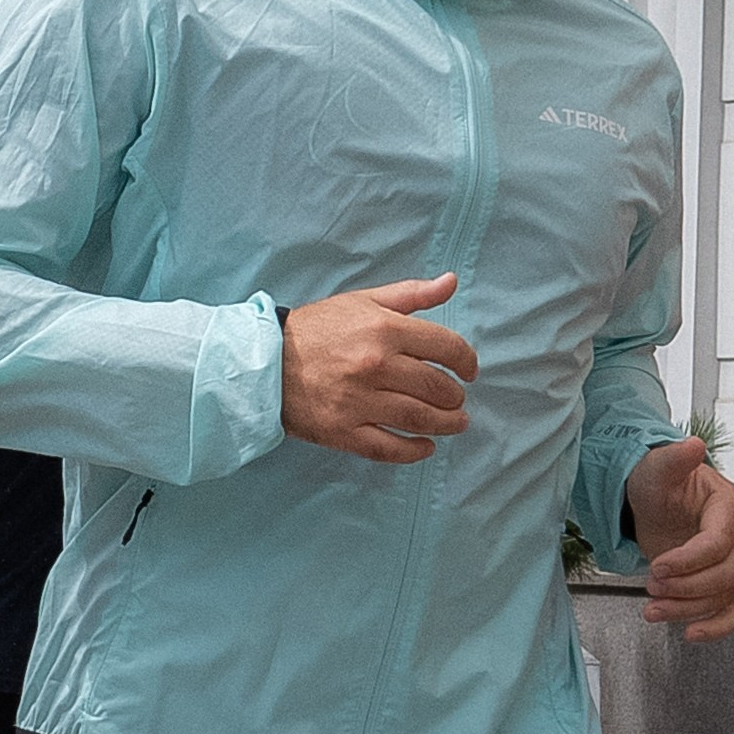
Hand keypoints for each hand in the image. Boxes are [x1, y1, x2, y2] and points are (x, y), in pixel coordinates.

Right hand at [280, 277, 476, 463]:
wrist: (264, 362)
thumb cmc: (317, 329)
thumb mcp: (363, 301)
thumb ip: (411, 295)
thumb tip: (452, 282)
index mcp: (384, 330)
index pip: (446, 347)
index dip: (466, 361)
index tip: (469, 370)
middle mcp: (375, 366)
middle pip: (437, 388)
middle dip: (456, 396)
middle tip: (458, 400)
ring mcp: (359, 402)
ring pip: (419, 420)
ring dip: (446, 425)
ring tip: (456, 423)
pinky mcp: (343, 431)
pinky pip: (388, 449)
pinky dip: (413, 451)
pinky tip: (426, 447)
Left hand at [625, 437, 733, 639]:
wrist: (656, 503)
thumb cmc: (660, 484)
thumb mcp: (658, 470)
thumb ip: (674, 460)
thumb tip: (692, 446)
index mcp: (733, 507)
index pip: (718, 544)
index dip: (688, 561)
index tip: (659, 567)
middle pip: (724, 575)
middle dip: (685, 587)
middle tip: (652, 584)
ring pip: (723, 598)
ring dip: (687, 610)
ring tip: (653, 608)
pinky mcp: (725, 584)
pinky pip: (732, 612)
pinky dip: (715, 628)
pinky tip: (692, 633)